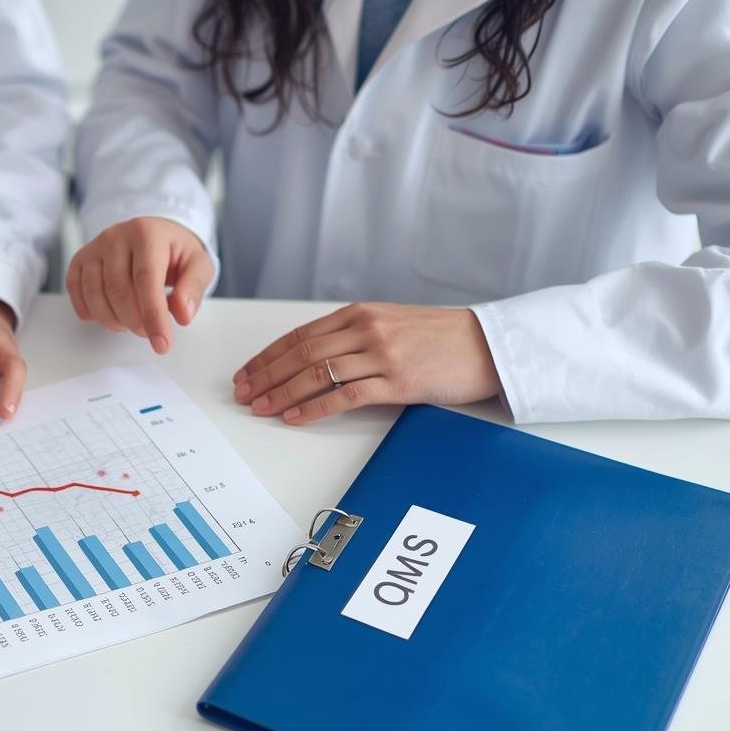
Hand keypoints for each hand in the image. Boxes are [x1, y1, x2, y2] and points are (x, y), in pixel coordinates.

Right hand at [65, 217, 214, 353]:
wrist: (154, 234)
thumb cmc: (175, 252)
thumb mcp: (198, 264)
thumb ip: (193, 288)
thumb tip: (182, 315)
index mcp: (147, 234)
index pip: (146, 280)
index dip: (153, 316)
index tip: (162, 344)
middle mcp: (115, 236)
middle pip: (118, 291)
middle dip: (135, 322)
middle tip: (148, 331)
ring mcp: (94, 248)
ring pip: (94, 295)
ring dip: (113, 321)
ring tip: (131, 322)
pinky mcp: (79, 260)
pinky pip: (76, 293)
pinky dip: (92, 313)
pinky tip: (111, 313)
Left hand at [232, 303, 502, 423]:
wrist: (486, 344)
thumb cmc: (439, 338)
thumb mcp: (389, 324)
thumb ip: (352, 335)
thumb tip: (311, 357)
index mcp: (359, 313)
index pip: (299, 336)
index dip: (267, 356)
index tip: (246, 373)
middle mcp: (365, 329)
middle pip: (301, 354)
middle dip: (266, 375)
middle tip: (243, 393)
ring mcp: (381, 354)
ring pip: (317, 373)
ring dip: (282, 393)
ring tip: (261, 407)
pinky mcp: (398, 381)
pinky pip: (346, 395)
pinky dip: (316, 407)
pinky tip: (296, 417)